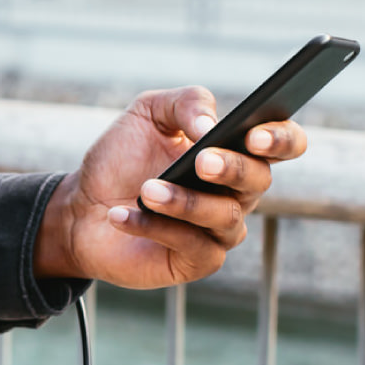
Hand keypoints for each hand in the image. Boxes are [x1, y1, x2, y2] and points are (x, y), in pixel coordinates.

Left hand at [34, 86, 307, 288]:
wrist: (81, 207)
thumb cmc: (121, 159)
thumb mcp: (148, 113)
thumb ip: (185, 103)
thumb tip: (210, 126)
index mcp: (235, 151)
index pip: (284, 144)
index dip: (281, 139)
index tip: (255, 134)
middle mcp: (237, 192)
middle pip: (259, 180)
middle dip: (232, 168)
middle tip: (201, 160)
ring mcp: (220, 229)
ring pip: (225, 216)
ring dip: (185, 202)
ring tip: (146, 189)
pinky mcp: (197, 261)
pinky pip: (192, 246)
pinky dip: (155, 228)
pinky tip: (122, 214)